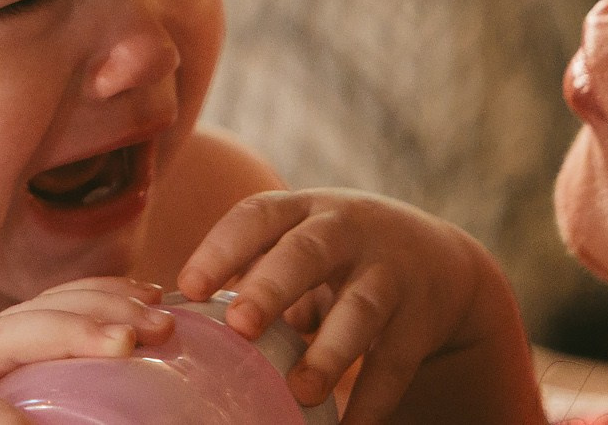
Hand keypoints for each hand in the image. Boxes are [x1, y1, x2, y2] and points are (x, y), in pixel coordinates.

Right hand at [0, 278, 178, 424]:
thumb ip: (43, 410)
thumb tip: (119, 418)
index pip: (35, 313)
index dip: (95, 295)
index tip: (156, 296)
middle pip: (22, 317)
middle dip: (93, 307)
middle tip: (159, 321)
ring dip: (60, 333)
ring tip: (120, 343)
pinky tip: (29, 424)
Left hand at [178, 191, 539, 424]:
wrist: (436, 257)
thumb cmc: (336, 250)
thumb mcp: (298, 236)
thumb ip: (249, 264)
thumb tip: (172, 312)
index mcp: (303, 208)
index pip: (257, 216)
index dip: (222, 248)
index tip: (188, 286)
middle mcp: (346, 231)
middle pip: (307, 253)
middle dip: (272, 287)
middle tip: (239, 326)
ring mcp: (388, 273)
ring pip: (360, 308)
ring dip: (329, 351)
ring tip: (299, 391)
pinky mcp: (419, 320)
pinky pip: (395, 362)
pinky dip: (373, 399)